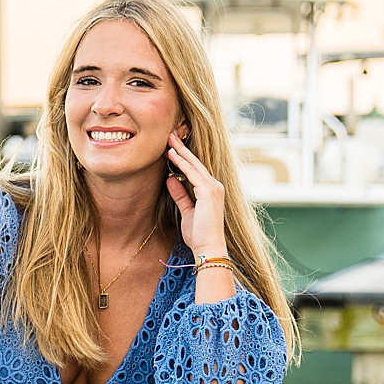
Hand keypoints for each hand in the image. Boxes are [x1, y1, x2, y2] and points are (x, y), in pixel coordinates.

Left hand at [165, 131, 226, 258]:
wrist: (208, 248)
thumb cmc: (198, 234)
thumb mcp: (186, 211)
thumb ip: (180, 194)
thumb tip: (170, 179)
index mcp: (211, 191)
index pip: (195, 169)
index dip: (183, 157)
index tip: (171, 147)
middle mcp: (215, 186)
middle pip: (196, 163)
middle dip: (182, 148)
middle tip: (169, 135)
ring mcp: (213, 188)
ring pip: (194, 165)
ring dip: (181, 151)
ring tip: (168, 140)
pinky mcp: (209, 192)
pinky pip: (193, 174)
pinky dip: (182, 163)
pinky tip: (172, 155)